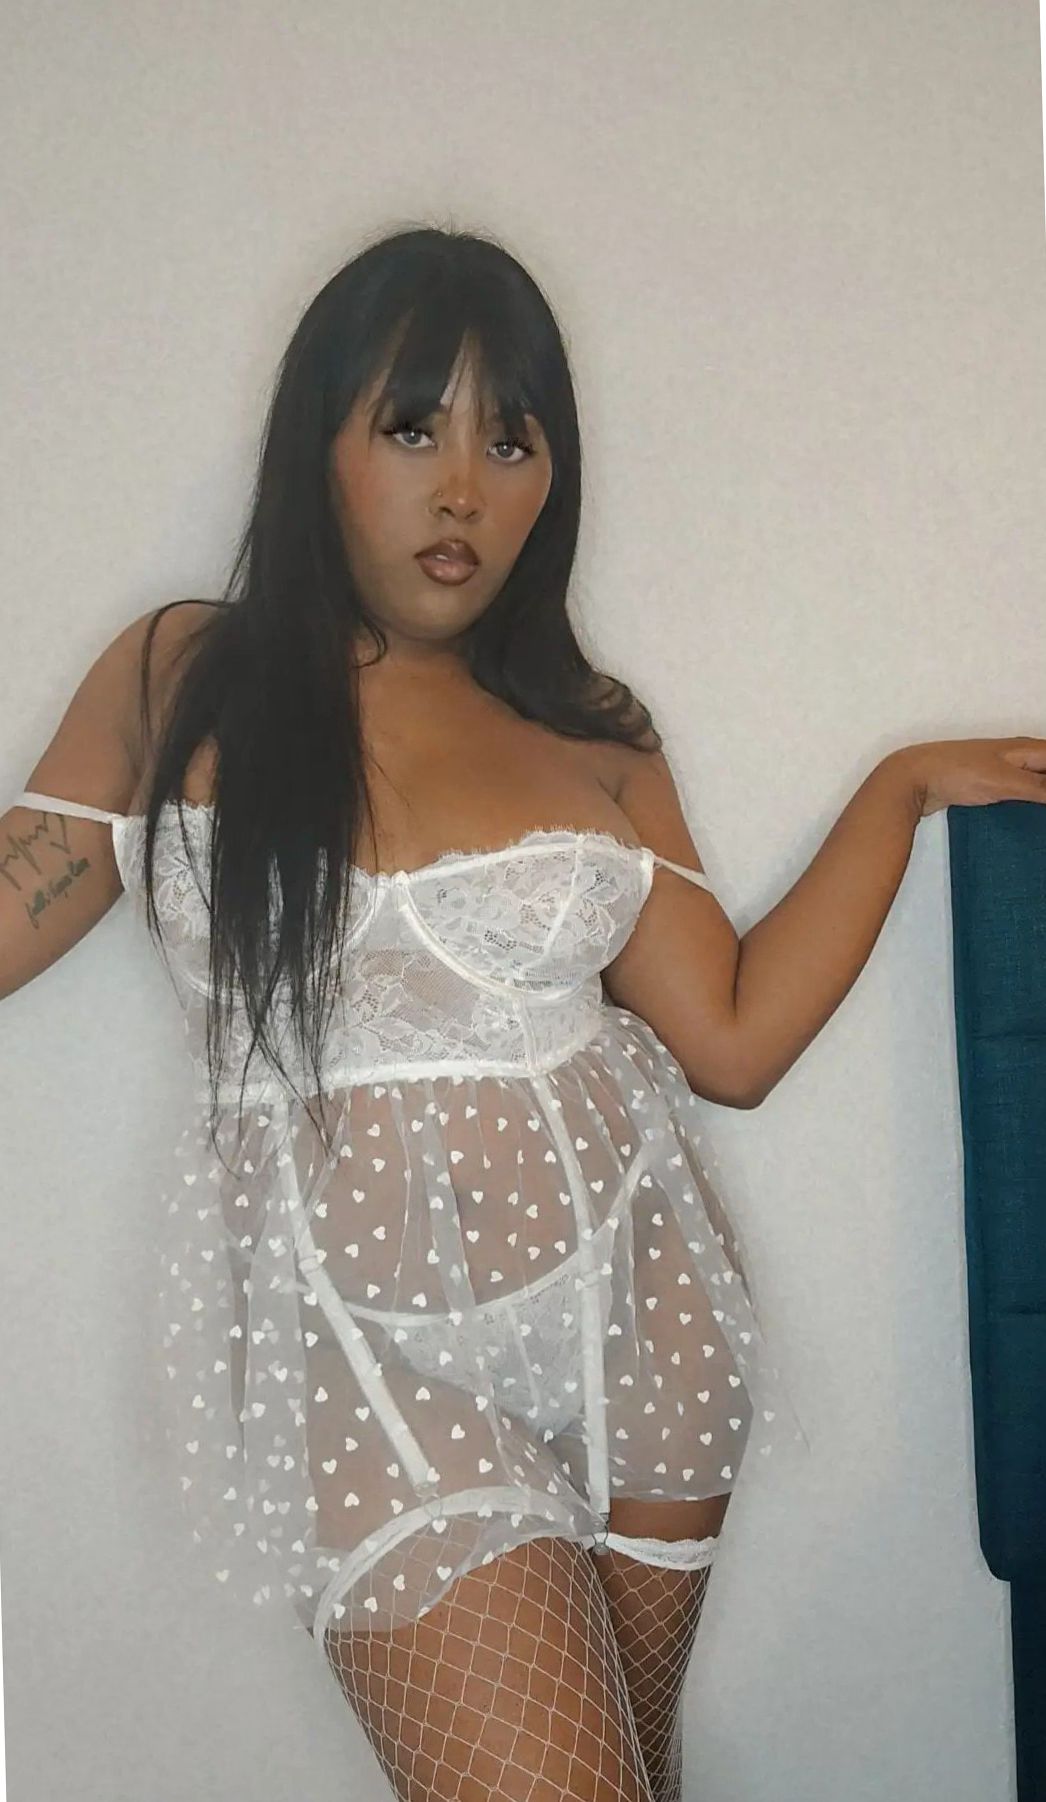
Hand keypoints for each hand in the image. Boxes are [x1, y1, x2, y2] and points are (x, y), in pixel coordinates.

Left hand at [900, 737, 1045, 817]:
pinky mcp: (986, 787)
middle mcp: (1017, 756)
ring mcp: (1001, 771)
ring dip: (1042, 797)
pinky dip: (1028, 806)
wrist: (914, 779)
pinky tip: (1030, 823)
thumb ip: (1042, 789)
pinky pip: (1018, 795)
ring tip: (1041, 821)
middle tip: (1045, 814)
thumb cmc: (960, 773)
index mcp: (1026, 749)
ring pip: (1035, 784)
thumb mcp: (1006, 782)